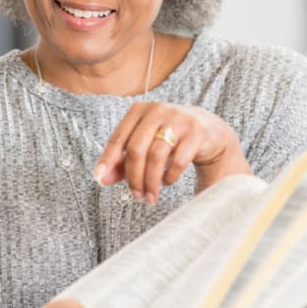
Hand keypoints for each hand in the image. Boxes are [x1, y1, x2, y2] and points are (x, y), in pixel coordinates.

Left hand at [93, 102, 251, 202]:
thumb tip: (101, 179)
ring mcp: (178, 120)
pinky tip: (168, 182)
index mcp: (139, 110)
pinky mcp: (195, 133)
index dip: (107, 159)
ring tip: (150, 196)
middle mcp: (158, 111)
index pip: (118, 137)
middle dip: (134, 177)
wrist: (208, 131)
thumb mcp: (145, 144)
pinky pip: (177, 161)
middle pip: (136, 149)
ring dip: (151, 182)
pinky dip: (170, 177)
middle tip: (136, 196)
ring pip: (156, 156)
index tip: (98, 178)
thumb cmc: (169, 138)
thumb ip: (123, 160)